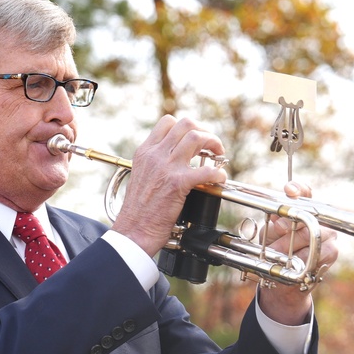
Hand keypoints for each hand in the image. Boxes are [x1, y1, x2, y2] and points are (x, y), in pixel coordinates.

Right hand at [110, 115, 227, 256]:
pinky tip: (219, 180)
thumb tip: (175, 158)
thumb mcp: (141, 176)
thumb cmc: (138, 210)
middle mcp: (155, 155)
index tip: (195, 140)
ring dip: (214, 144)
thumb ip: (155, 163)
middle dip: (204, 132)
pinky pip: (207, 170)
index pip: (168, 122)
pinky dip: (218, 174)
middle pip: (186, 124)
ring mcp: (167, 167)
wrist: (134, 230)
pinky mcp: (178, 183)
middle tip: (211, 146)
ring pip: (197, 137)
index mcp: (145, 152)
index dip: (187, 128)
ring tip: (218, 156)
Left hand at [257, 181, 339, 324]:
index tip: (289, 190)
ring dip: (289, 248)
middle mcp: (319, 219)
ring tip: (277, 256)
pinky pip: (316, 252)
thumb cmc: (276, 251)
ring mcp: (328, 233)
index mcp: (303, 210)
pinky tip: (294, 263)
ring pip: (309, 236)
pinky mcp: (333, 250)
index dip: (298, 189)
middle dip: (286, 229)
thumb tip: (282, 222)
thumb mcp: (269, 236)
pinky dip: (301, 258)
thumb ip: (274, 226)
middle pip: (306, 217)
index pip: (304, 193)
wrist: (282, 278)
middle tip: (275, 241)